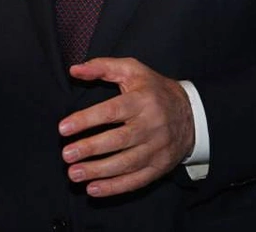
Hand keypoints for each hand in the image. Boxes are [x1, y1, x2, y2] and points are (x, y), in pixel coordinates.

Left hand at [58, 57, 194, 197]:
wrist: (192, 114)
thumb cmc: (154, 90)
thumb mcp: (132, 70)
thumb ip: (102, 67)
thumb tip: (74, 70)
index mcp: (142, 100)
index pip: (111, 111)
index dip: (86, 120)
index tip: (63, 128)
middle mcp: (151, 125)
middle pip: (118, 140)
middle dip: (90, 149)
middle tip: (66, 155)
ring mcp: (157, 148)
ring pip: (125, 164)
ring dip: (98, 171)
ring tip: (73, 174)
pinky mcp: (159, 167)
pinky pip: (136, 180)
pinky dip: (114, 187)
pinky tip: (93, 189)